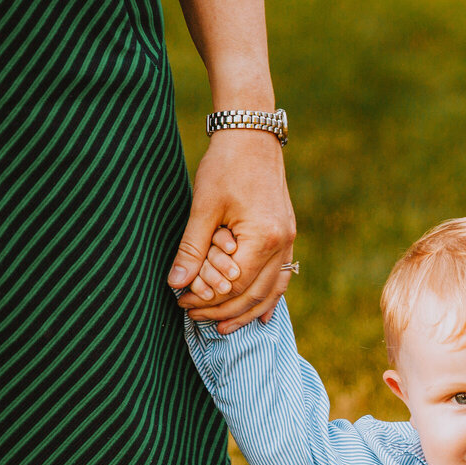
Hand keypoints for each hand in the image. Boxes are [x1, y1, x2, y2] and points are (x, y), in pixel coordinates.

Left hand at [171, 129, 294, 332]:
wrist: (252, 136)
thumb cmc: (226, 166)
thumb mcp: (203, 207)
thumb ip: (192, 248)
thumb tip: (176, 285)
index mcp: (264, 237)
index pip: (235, 285)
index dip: (207, 300)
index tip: (181, 303)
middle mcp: (283, 243)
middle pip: (254, 294)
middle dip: (223, 310)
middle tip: (193, 317)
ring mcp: (289, 241)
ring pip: (271, 291)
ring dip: (246, 312)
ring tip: (223, 327)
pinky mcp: (287, 236)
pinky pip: (281, 277)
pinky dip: (270, 298)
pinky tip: (261, 316)